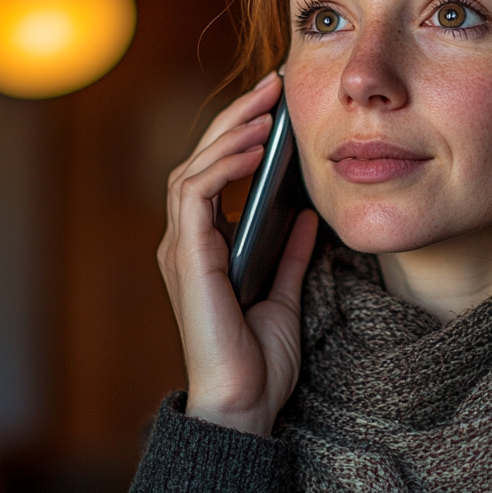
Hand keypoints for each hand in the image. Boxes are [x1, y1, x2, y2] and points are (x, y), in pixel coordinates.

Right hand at [157, 71, 318, 436]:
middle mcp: (188, 241)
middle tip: (273, 85)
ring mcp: (183, 248)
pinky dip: (221, 166)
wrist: (244, 407)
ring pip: (194, 169)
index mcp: (209, 245)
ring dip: (230, 133)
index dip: (244, 134)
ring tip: (266, 108)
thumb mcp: (284, 291)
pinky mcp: (188, 259)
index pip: (217, 173)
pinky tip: (253, 149)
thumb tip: (308, 214)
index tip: (278, 105)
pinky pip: (196, 196)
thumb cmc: (259, 360)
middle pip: (203, 159)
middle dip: (238, 118)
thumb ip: (290, 252)